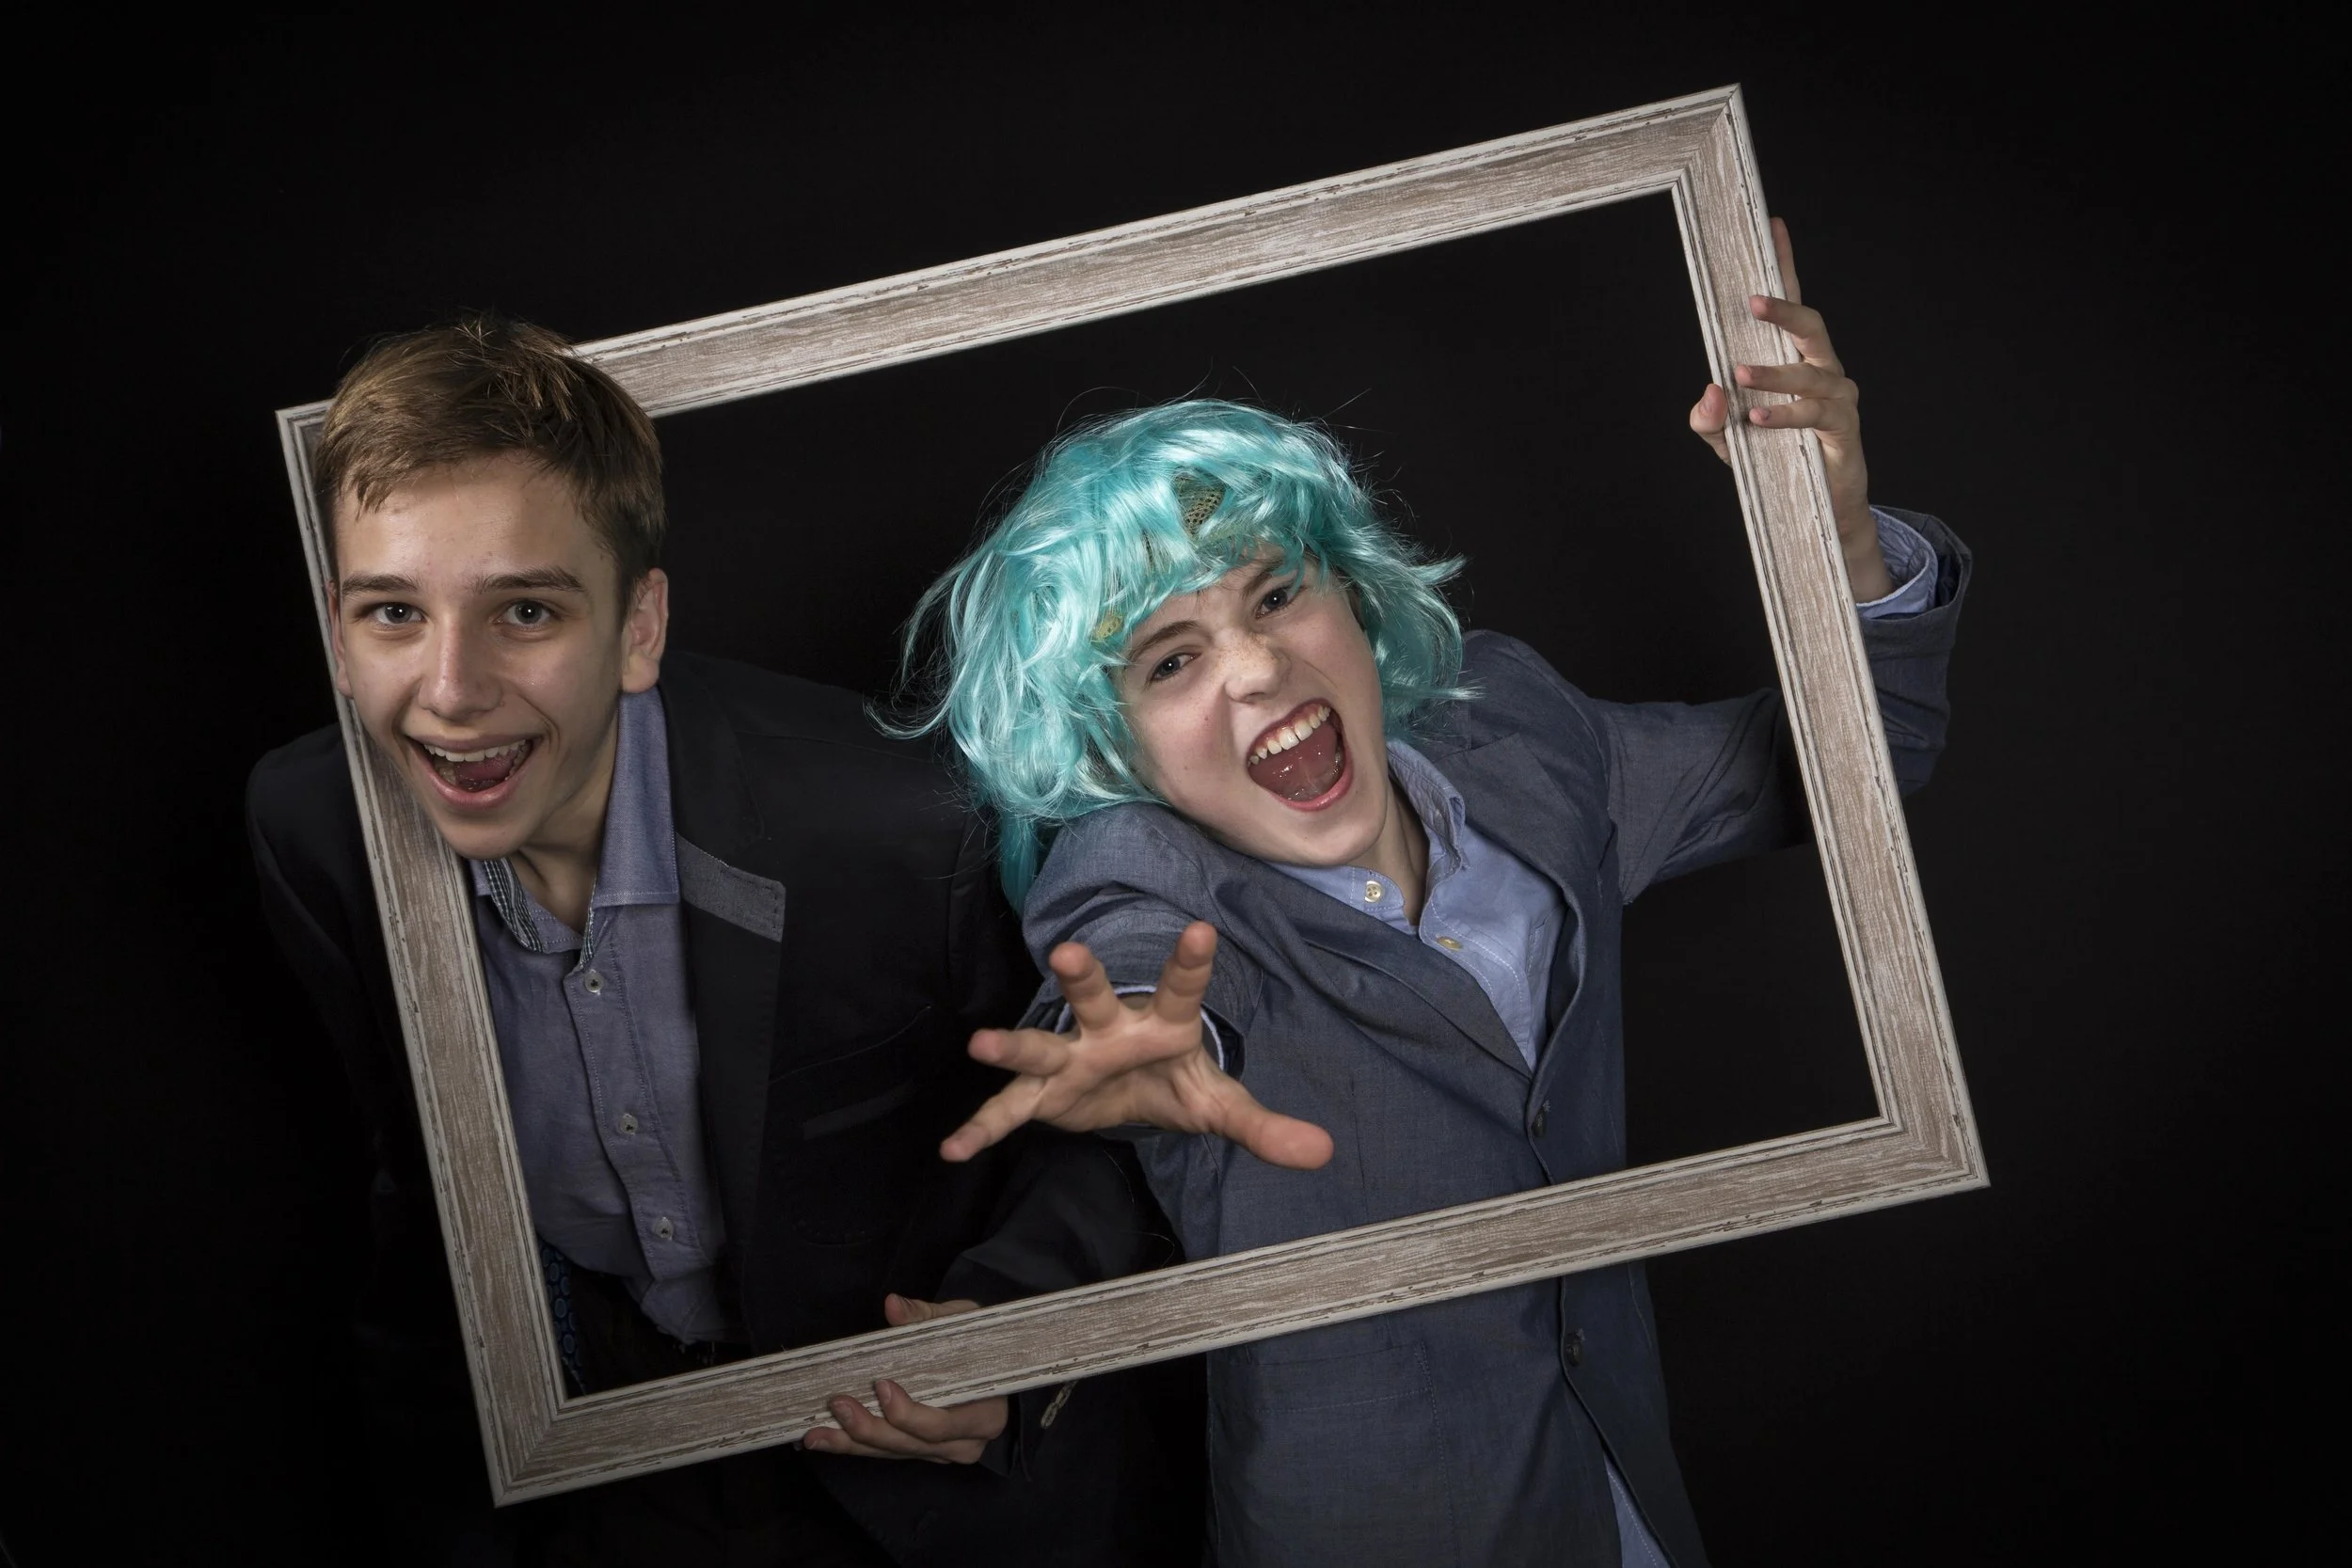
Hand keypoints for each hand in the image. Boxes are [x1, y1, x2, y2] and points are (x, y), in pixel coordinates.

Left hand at [801, 1295, 1008, 1462]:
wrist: (985, 1363)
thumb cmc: (976, 1343)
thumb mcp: (960, 1322)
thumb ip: (925, 1317)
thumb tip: (893, 1305)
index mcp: (985, 1416)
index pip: (942, 1425)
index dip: (909, 1413)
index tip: (881, 1385)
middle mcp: (964, 1444)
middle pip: (911, 1444)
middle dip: (871, 1428)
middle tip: (838, 1404)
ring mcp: (940, 1452)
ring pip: (892, 1452)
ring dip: (852, 1442)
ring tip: (816, 1432)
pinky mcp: (918, 1452)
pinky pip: (885, 1452)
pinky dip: (853, 1445)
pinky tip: (822, 1438)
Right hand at [940, 922, 1333, 1170]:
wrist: (1128, 1095)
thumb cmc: (1171, 1081)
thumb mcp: (1219, 1105)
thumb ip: (1263, 1125)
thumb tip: (1322, 1152)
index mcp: (1163, 1024)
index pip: (1182, 989)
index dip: (1190, 962)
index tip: (1202, 930)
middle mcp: (1111, 1031)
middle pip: (1094, 998)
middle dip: (1082, 977)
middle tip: (1067, 952)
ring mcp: (1072, 1060)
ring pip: (1042, 1046)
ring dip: (1014, 1045)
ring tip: (980, 1042)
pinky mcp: (1046, 1096)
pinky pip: (1011, 1111)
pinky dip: (983, 1129)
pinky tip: (953, 1148)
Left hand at [1688, 216, 1892, 601]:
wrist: (1816, 516)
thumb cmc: (1773, 465)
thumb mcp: (1727, 441)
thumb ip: (1708, 418)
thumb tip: (1706, 391)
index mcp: (1796, 358)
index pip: (1792, 303)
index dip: (1784, 265)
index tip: (1772, 225)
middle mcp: (1823, 368)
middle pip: (1810, 324)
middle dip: (1783, 308)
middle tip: (1751, 300)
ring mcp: (1838, 397)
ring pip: (1811, 371)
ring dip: (1773, 373)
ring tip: (1739, 376)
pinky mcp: (1844, 430)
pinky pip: (1815, 413)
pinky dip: (1783, 414)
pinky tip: (1755, 418)